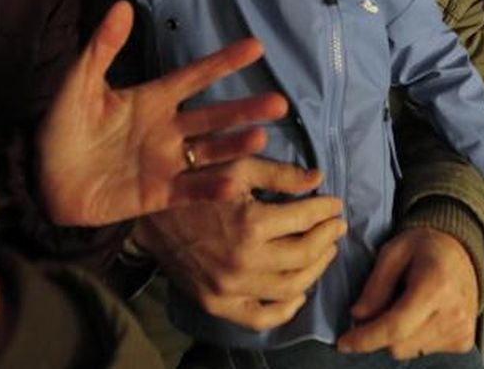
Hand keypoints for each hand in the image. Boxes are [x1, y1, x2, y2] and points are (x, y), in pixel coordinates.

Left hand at [38, 1, 288, 226]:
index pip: (194, 77)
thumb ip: (102, 47)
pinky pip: (190, 190)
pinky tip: (233, 184)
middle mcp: (166, 130)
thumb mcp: (78, 83)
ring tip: (260, 137)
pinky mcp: (157, 195)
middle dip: (245, 109)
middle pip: (213, 117)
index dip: (223, 62)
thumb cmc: (62, 128)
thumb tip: (122, 4)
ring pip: (209, 152)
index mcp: (151, 99)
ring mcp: (165, 163)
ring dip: (235, 145)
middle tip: (279, 102)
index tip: (256, 46)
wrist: (43, 180)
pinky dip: (211, 188)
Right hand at [133, 159, 342, 329]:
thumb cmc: (195, 183)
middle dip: (327, 238)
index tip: (335, 204)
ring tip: (324, 251)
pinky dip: (286, 308)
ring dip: (316, 269)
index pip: (305, 220)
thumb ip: (280, 174)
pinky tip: (299, 291)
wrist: (148, 216)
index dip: (325, 210)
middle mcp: (243, 261)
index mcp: (250, 223)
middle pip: (304, 256)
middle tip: (336, 226)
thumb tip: (318, 180)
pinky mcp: (217, 303)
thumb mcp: (236, 166)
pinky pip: (261, 318)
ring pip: (291, 287)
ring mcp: (230, 288)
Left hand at [337, 227, 477, 357]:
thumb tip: (358, 316)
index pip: (395, 327)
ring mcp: (461, 330)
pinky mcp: (464, 341)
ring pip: (410, 352)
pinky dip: (413, 339)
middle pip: (399, 346)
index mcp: (435, 286)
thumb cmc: (424, 248)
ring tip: (403, 307)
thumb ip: (375, 285)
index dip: (366, 338)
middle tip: (376, 310)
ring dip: (397, 337)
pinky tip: (418, 316)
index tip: (344, 343)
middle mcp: (453, 313)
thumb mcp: (393, 252)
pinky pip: (424, 352)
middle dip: (378, 334)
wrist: (461, 252)